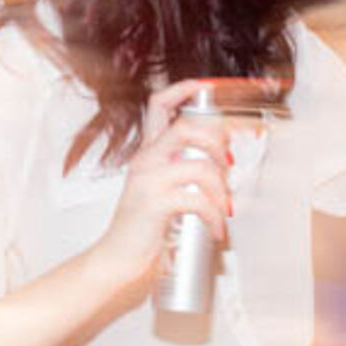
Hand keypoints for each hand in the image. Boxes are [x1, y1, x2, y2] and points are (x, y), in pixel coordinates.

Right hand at [92, 79, 232, 285]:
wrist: (117, 258)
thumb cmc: (142, 227)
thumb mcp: (159, 189)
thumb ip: (181, 170)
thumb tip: (221, 165)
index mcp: (148, 152)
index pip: (159, 104)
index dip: (184, 89)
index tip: (207, 86)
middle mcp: (146, 160)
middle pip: (187, 127)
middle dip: (218, 143)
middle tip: (228, 164)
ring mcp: (149, 180)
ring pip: (200, 166)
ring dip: (221, 190)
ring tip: (224, 208)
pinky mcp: (155, 203)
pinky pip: (197, 200)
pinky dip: (214, 216)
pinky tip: (215, 228)